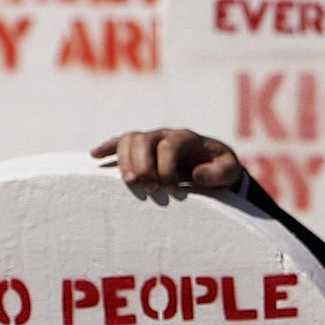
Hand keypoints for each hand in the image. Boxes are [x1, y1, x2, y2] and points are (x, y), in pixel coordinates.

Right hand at [92, 129, 243, 192]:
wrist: (213, 162)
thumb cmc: (220, 168)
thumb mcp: (230, 171)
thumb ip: (219, 173)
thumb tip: (196, 175)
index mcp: (188, 138)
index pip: (170, 145)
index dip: (167, 168)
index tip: (173, 190)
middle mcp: (166, 134)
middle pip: (145, 140)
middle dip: (144, 166)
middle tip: (151, 190)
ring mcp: (151, 139)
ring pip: (129, 139)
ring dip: (125, 161)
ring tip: (130, 183)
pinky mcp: (140, 148)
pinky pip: (120, 142)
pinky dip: (107, 147)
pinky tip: (94, 156)